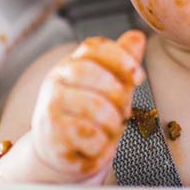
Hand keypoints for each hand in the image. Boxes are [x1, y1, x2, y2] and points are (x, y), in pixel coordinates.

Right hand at [29, 31, 146, 181]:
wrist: (60, 153)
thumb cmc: (89, 117)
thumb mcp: (109, 88)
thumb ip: (122, 64)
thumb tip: (137, 36)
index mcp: (72, 64)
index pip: (94, 47)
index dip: (120, 58)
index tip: (139, 77)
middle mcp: (56, 80)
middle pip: (92, 74)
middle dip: (118, 95)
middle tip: (124, 113)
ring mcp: (51, 106)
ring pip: (94, 107)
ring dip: (112, 124)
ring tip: (109, 132)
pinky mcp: (51, 134)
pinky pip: (89, 134)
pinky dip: (101, 145)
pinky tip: (97, 146)